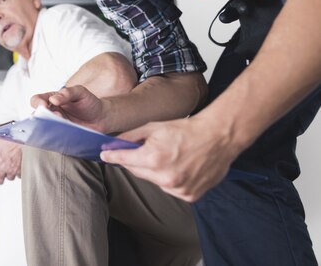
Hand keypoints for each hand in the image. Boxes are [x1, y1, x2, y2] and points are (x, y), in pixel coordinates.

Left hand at [0, 141, 21, 183]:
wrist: (24, 140)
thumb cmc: (12, 140)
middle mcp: (3, 167)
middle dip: (0, 178)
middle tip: (1, 175)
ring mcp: (12, 170)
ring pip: (10, 178)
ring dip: (10, 174)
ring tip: (11, 168)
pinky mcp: (20, 171)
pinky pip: (19, 176)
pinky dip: (19, 172)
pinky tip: (19, 167)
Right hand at [31, 85, 107, 132]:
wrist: (102, 118)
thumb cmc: (90, 102)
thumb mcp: (80, 92)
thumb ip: (68, 93)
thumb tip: (53, 99)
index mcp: (52, 99)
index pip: (36, 100)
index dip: (37, 103)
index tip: (44, 105)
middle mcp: (51, 112)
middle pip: (36, 115)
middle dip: (43, 116)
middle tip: (56, 116)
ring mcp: (55, 125)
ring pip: (43, 128)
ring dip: (50, 126)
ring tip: (63, 123)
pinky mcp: (61, 136)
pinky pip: (53, 138)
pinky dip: (56, 136)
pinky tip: (65, 133)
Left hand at [99, 115, 239, 201]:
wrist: (217, 137)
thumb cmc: (186, 130)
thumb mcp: (154, 127)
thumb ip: (131, 136)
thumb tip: (113, 142)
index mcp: (154, 158)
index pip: (124, 160)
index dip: (112, 157)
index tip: (105, 155)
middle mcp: (164, 177)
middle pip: (137, 171)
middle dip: (135, 161)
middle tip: (143, 151)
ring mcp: (177, 188)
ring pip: (153, 181)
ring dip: (154, 171)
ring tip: (169, 157)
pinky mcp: (188, 195)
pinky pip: (170, 188)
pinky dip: (169, 179)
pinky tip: (179, 167)